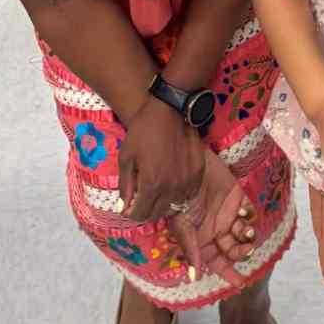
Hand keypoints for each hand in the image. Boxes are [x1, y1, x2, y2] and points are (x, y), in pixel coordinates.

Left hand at [118, 95, 210, 223]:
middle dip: (146, 209)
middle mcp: (172, 188)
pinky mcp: (199, 172)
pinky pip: (188, 193)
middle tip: (140, 198)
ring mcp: (188, 181)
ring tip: (157, 189)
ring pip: (174, 205)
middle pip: (157, 213)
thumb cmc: (144, 129)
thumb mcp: (126, 155)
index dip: (131, 213)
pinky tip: (172, 182)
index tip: (128, 206)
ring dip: (163, 203)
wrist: (172, 109)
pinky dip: (178, 193)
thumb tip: (124, 207)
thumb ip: (125, 185)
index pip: (140, 215)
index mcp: (152, 184)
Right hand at [168, 149, 257, 287]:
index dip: (229, 273)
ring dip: (248, 236)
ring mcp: (228, 213)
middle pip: (234, 249)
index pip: (218, 262)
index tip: (241, 283)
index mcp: (204, 240)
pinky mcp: (237, 196)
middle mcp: (217, 229)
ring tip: (247, 232)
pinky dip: (250, 214)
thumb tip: (194, 277)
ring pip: (244, 232)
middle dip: (242, 253)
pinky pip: (249, 210)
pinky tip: (243, 212)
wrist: (187, 170)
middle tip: (247, 250)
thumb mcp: (183, 227)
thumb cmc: (180, 201)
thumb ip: (192, 251)